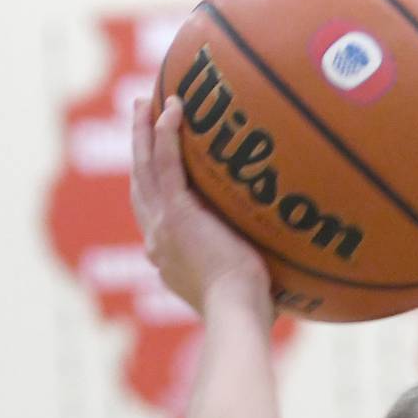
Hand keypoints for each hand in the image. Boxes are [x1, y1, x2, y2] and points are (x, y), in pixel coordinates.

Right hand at [131, 97, 272, 317]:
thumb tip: (280, 276)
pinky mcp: (176, 214)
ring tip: (146, 101)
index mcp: (169, 258)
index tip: (153, 166)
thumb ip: (249, 274)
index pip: (154, 215)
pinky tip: (172, 107)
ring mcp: (163, 226)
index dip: (150, 187)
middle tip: (139, 117)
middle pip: (141, 184)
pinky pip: (165, 164)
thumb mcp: (245, 291)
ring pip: (145, 168)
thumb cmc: (253, 314)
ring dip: (143, 131)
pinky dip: (165, 134)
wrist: (238, 316)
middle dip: (138, 149)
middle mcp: (158, 240)